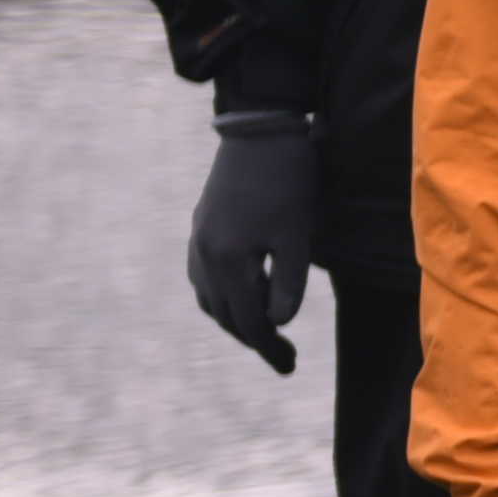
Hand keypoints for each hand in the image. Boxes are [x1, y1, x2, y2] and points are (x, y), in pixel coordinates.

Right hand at [187, 110, 316, 373]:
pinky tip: (240, 294)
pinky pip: (203, 274)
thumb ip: (289, 282)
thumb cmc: (288, 181)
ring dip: (234, 318)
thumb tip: (276, 322)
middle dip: (253, 338)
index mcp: (228, 260)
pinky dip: (221, 294)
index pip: (248, 320)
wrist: (260, 130)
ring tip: (264, 332)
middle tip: (283, 357)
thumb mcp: (298, 234)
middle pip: (224, 314)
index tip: (289, 366)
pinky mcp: (202, 223)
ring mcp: (199, 238)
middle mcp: (205, 254)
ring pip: (209, 296)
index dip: (269, 347)